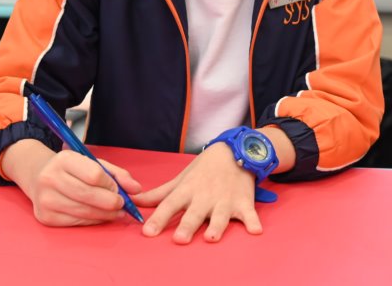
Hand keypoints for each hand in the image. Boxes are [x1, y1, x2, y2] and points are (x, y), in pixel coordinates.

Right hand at [2, 140, 141, 226]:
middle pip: (89, 195)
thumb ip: (116, 174)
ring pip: (84, 211)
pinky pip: (76, 222)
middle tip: (122, 204)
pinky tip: (99, 216)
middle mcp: (50, 178)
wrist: (37, 175)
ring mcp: (45, 199)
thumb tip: (136, 189)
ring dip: (105, 214)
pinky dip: (92, 221)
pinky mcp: (45, 217)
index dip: (111, 184)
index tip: (119, 189)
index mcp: (63, 159)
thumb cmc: (71, 169)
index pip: (94, 175)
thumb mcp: (91, 162)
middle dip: (111, 202)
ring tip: (115, 212)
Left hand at [133, 142, 262, 243]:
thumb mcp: (181, 178)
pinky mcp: (244, 202)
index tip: (148, 232)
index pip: (170, 205)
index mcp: (188, 190)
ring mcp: (225, 200)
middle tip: (179, 239)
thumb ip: (159, 193)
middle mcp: (205, 196)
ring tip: (211, 238)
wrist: (235, 151)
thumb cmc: (204, 169)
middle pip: (194, 213)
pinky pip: (249, 214)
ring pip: (220, 216)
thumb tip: (135, 201)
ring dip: (217, 226)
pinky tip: (255, 230)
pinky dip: (253, 222)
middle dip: (188, 225)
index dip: (158, 218)